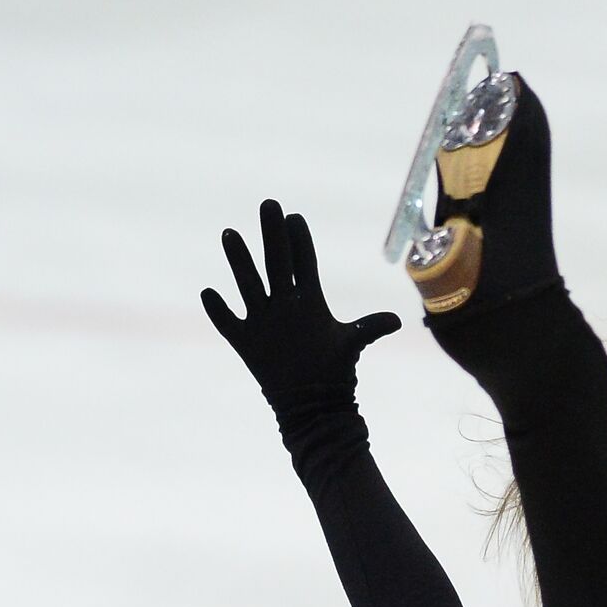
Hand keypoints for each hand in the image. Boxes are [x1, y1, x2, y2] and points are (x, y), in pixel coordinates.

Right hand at [201, 199, 400, 392]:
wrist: (312, 401)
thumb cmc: (334, 370)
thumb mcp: (351, 344)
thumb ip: (369, 329)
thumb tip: (397, 322)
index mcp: (309, 300)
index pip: (303, 262)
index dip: (300, 240)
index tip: (295, 216)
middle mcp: (284, 304)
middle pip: (276, 263)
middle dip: (272, 235)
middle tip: (269, 205)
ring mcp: (263, 320)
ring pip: (248, 284)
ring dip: (239, 261)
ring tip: (230, 233)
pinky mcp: (246, 342)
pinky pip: (227, 322)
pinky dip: (218, 310)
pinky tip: (209, 293)